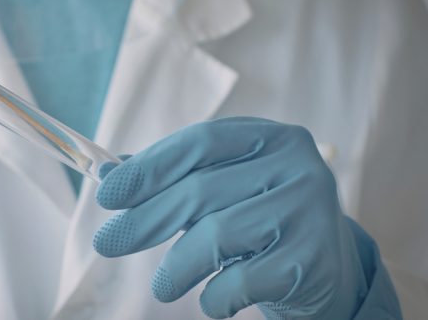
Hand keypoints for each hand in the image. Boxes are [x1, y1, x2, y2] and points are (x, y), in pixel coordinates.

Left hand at [93, 117, 368, 318]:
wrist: (329, 269)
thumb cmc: (259, 219)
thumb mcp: (220, 188)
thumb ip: (169, 177)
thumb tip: (107, 172)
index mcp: (269, 136)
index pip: (198, 142)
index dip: (147, 168)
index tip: (106, 195)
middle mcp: (296, 165)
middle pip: (200, 191)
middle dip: (144, 220)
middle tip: (107, 243)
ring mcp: (309, 210)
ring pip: (217, 236)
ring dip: (176, 268)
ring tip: (162, 287)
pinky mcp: (314, 259)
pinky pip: (242, 280)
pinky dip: (214, 296)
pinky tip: (210, 299)